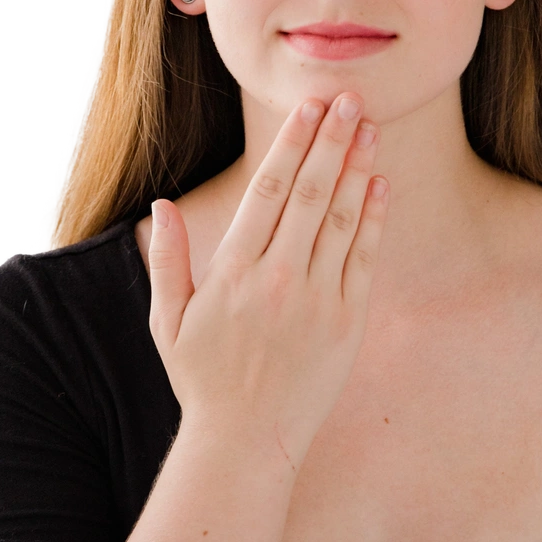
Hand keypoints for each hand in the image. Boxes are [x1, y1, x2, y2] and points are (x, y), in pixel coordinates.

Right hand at [147, 93, 387, 471]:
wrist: (248, 442)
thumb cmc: (204, 378)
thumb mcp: (169, 320)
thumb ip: (167, 259)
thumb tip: (161, 205)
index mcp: (234, 271)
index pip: (268, 190)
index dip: (292, 143)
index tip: (308, 108)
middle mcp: (278, 278)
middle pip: (311, 192)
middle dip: (331, 140)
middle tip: (350, 99)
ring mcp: (318, 299)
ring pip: (342, 218)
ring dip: (358, 168)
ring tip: (371, 129)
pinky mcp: (348, 321)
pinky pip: (365, 258)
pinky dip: (375, 217)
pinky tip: (381, 184)